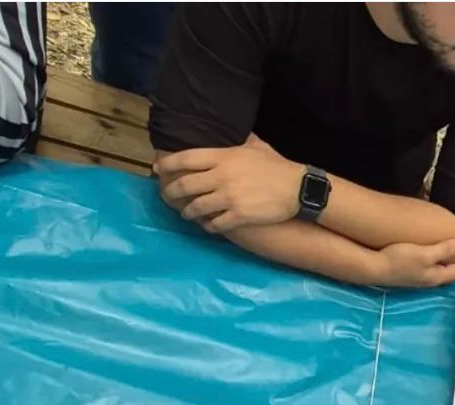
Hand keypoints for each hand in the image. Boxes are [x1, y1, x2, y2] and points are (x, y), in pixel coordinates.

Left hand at [154, 134, 300, 231]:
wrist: (297, 188)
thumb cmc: (277, 166)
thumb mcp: (256, 146)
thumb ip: (238, 140)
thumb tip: (232, 128)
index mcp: (223, 157)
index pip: (185, 159)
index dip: (166, 165)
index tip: (157, 170)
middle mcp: (221, 177)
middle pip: (184, 186)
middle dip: (170, 193)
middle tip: (167, 196)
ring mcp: (229, 198)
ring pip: (196, 207)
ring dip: (187, 212)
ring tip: (186, 213)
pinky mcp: (239, 216)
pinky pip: (214, 224)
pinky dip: (207, 226)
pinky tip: (207, 225)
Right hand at [376, 239, 454, 287]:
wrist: (374, 267)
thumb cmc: (400, 259)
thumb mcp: (425, 253)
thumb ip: (443, 249)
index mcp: (436, 276)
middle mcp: (429, 280)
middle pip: (451, 274)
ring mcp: (419, 278)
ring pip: (440, 272)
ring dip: (450, 265)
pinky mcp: (410, 274)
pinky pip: (431, 269)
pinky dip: (438, 264)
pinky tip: (435, 258)